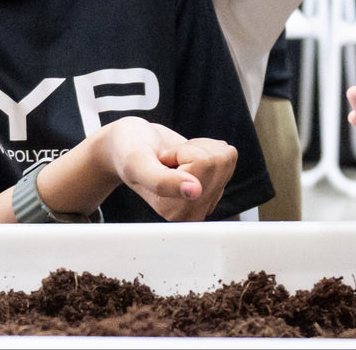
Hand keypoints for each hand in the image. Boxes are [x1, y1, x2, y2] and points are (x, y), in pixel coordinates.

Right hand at [100, 117, 236, 221]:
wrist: (130, 143)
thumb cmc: (128, 152)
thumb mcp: (137, 163)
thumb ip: (161, 181)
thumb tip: (195, 192)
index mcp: (174, 212)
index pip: (204, 165)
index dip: (182, 153)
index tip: (161, 162)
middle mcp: (193, 211)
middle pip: (218, 161)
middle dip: (191, 149)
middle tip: (168, 158)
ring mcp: (207, 199)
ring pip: (224, 157)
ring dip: (197, 148)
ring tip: (174, 159)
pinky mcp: (216, 185)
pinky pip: (227, 154)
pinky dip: (205, 147)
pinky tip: (184, 158)